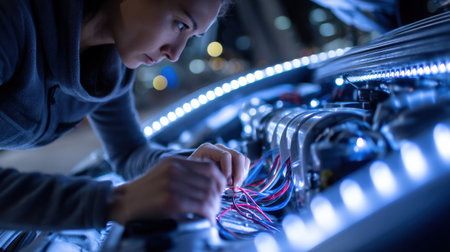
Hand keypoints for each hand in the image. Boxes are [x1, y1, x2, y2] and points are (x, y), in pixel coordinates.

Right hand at [107, 156, 225, 223]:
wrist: (121, 203)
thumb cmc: (144, 192)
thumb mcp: (164, 173)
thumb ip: (184, 173)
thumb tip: (210, 184)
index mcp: (175, 161)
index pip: (210, 167)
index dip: (220, 181)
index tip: (220, 192)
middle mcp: (174, 170)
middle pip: (211, 182)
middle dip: (217, 197)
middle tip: (215, 207)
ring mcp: (172, 185)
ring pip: (207, 196)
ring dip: (213, 208)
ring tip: (210, 215)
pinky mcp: (170, 202)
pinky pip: (200, 207)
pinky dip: (207, 215)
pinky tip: (206, 220)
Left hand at [189, 143, 249, 187]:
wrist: (192, 174)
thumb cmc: (192, 176)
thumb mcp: (195, 175)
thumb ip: (208, 176)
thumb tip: (225, 182)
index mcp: (207, 149)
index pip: (225, 156)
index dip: (229, 170)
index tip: (226, 183)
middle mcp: (218, 148)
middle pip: (238, 156)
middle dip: (239, 173)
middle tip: (235, 187)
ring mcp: (227, 151)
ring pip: (243, 159)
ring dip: (242, 174)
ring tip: (234, 186)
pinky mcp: (233, 158)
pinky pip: (245, 163)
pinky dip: (244, 173)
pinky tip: (236, 182)